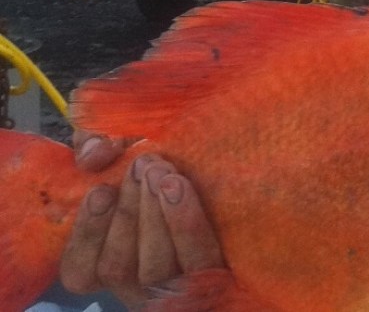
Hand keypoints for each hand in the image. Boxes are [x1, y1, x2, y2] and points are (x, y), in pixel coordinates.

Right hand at [60, 135, 224, 307]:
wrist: (223, 165)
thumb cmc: (159, 162)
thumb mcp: (120, 148)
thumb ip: (95, 146)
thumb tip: (95, 154)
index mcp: (104, 264)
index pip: (79, 272)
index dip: (87, 234)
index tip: (101, 190)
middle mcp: (134, 286)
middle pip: (118, 269)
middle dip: (128, 214)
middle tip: (143, 166)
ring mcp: (173, 289)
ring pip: (155, 271)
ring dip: (157, 219)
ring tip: (166, 175)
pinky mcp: (213, 279)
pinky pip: (199, 265)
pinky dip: (188, 225)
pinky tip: (182, 188)